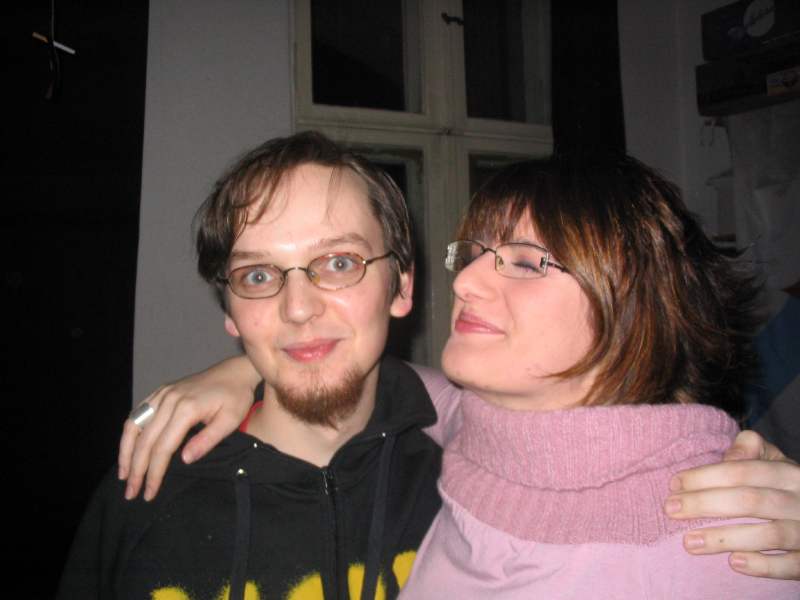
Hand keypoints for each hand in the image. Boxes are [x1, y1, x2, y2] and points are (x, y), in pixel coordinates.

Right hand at [119, 355, 258, 500]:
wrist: (234, 371)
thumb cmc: (235, 397)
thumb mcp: (230, 420)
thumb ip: (207, 440)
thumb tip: (184, 460)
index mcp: (186, 408)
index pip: (163, 447)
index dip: (155, 472)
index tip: (150, 493)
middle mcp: (169, 399)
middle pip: (145, 440)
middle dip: (136, 469)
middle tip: (131, 493)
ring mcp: (162, 393)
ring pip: (134, 425)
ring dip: (126, 453)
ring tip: (124, 475)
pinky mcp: (161, 391)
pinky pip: (138, 413)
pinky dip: (129, 433)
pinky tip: (128, 449)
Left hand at [665, 430, 799, 579]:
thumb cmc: (784, 488)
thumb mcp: (773, 463)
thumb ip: (750, 450)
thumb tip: (728, 455)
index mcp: (788, 474)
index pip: (742, 471)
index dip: (705, 477)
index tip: (674, 484)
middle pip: (750, 501)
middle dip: (705, 504)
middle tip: (670, 509)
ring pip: (770, 535)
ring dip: (725, 538)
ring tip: (689, 542)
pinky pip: (792, 565)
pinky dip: (764, 565)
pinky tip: (734, 562)